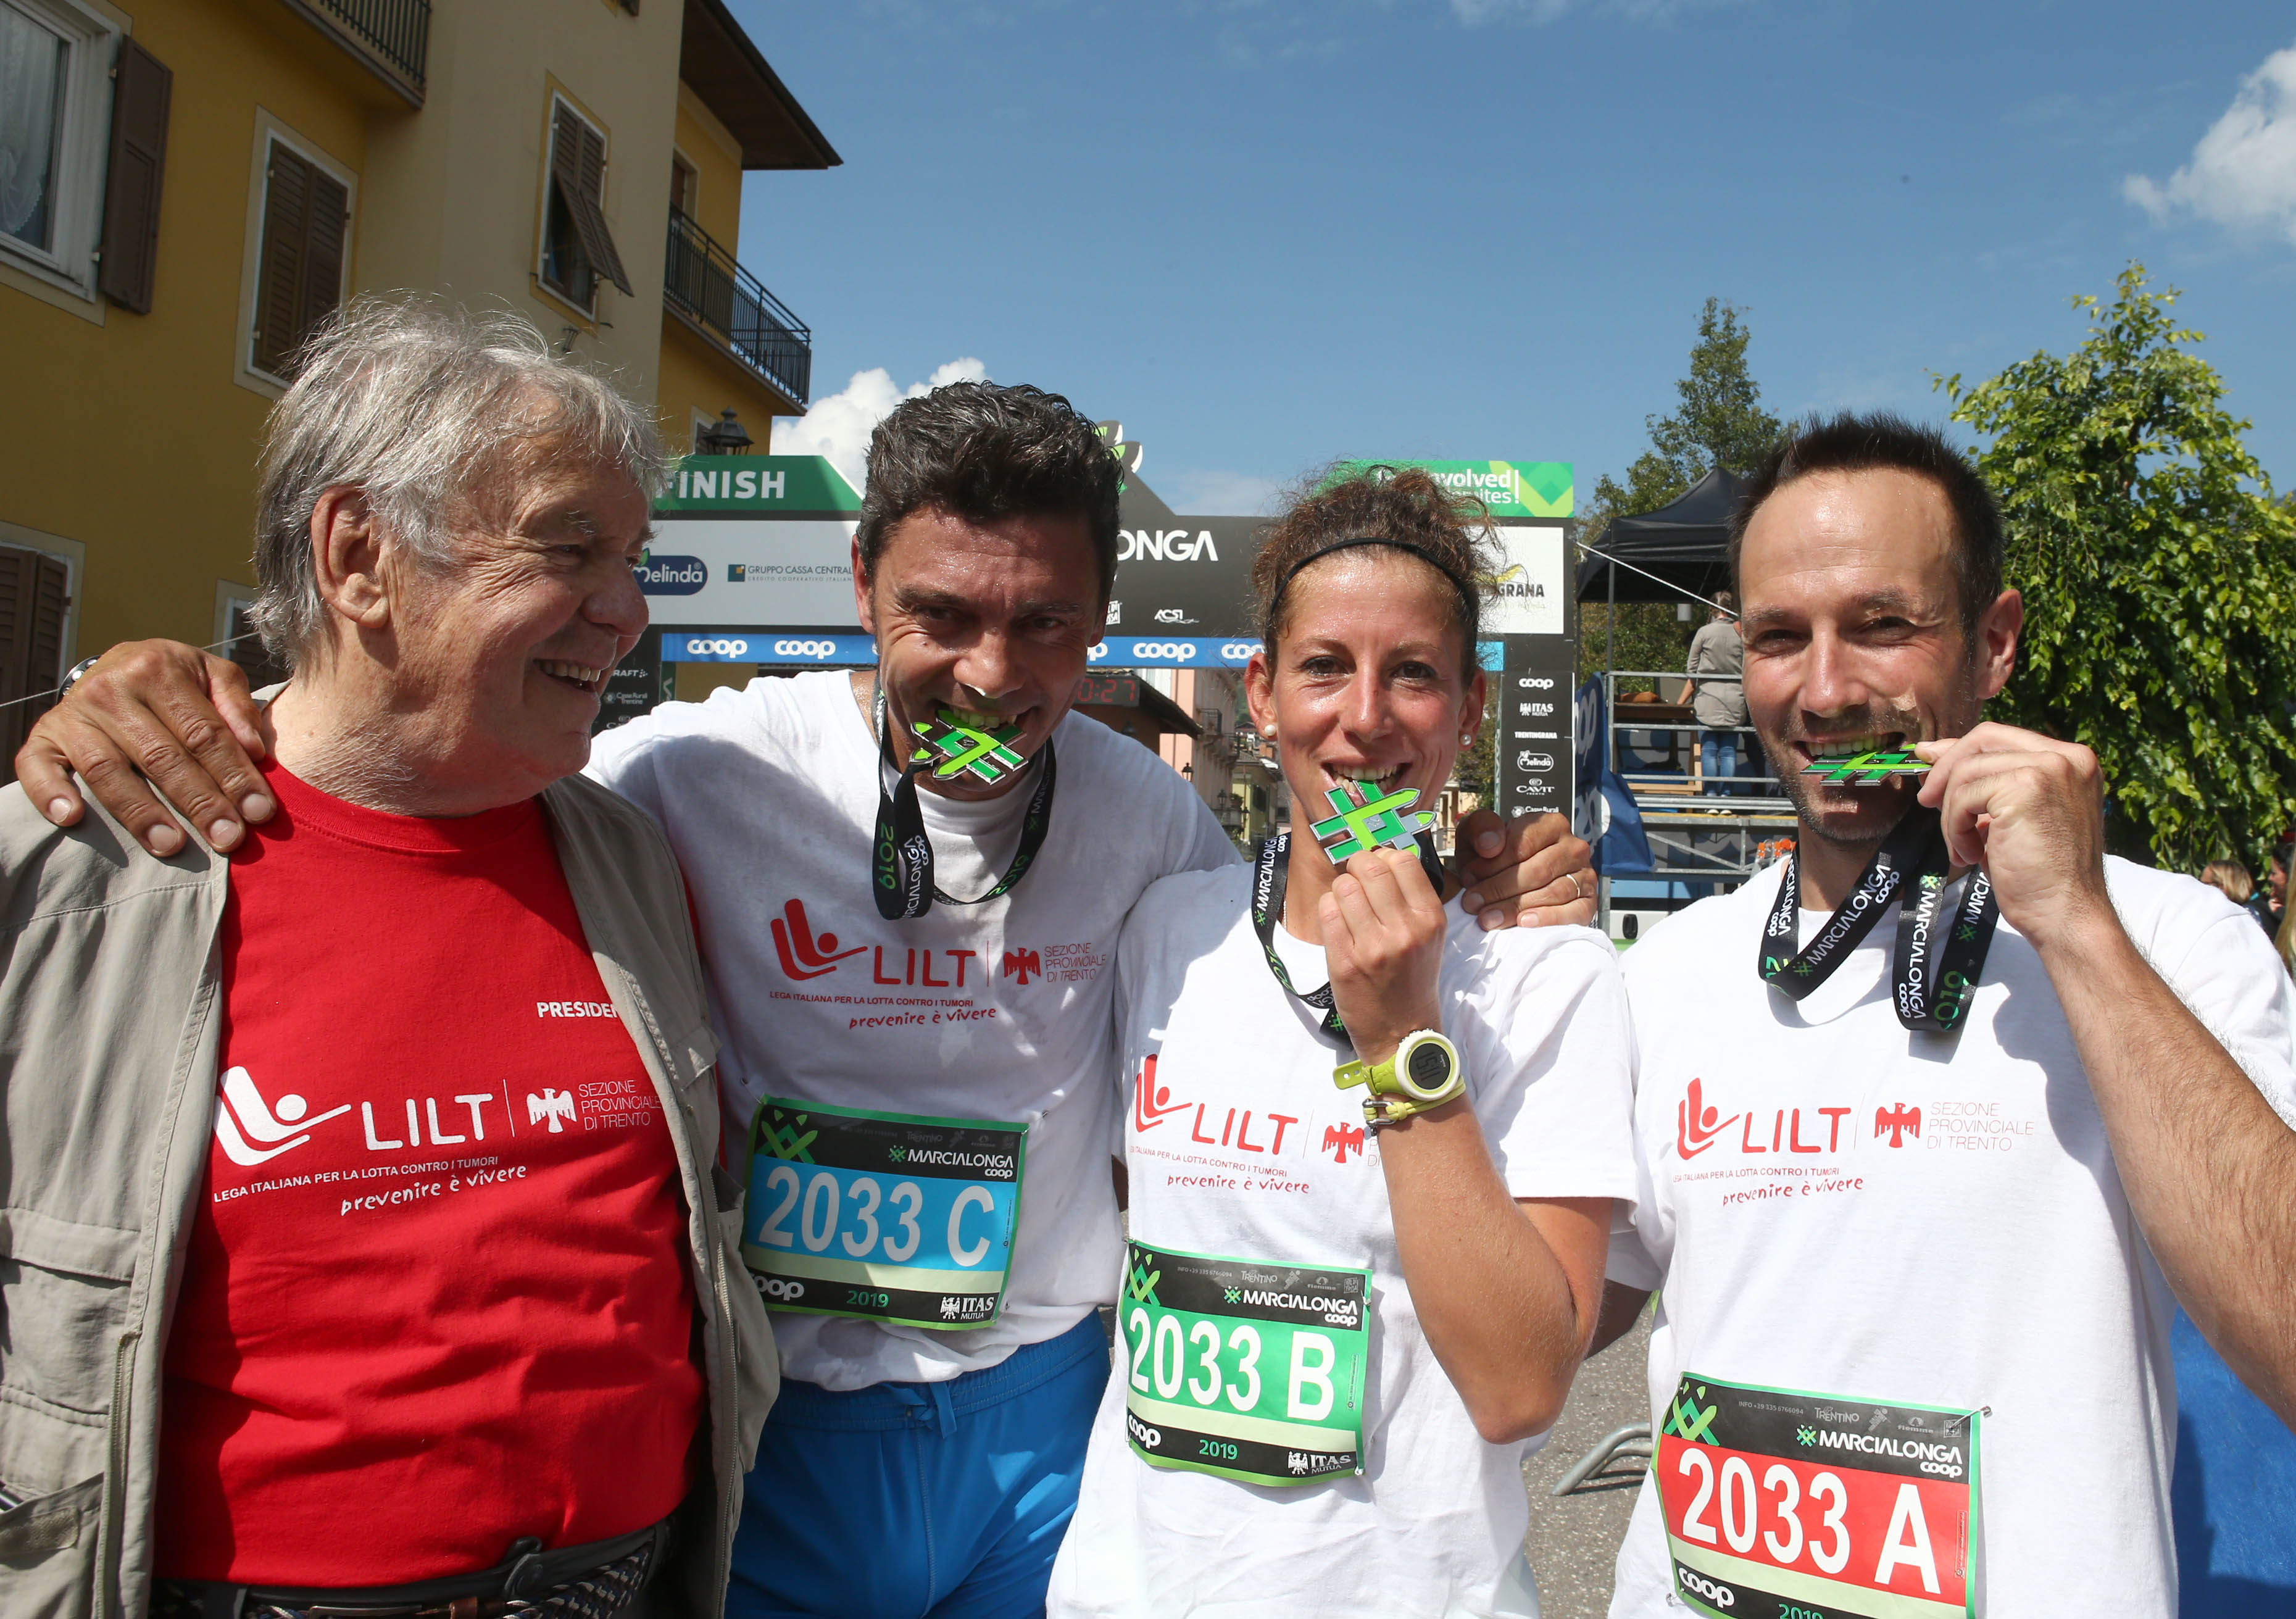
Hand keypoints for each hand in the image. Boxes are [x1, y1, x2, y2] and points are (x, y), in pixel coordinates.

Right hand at [16, 640, 271, 855]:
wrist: (117, 666)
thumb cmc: (175, 681)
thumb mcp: (213, 675)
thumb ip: (237, 707)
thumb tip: (254, 749)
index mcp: (157, 669)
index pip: (204, 733)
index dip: (235, 775)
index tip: (259, 813)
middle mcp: (110, 689)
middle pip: (161, 757)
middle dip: (200, 803)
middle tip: (228, 839)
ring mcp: (72, 715)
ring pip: (109, 771)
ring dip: (141, 813)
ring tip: (172, 846)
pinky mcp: (43, 737)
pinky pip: (37, 767)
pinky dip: (50, 793)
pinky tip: (73, 818)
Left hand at [1322, 845, 1447, 1068]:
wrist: (1402, 1033)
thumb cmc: (1412, 980)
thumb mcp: (1429, 937)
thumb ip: (1411, 898)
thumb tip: (1382, 855)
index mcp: (1430, 919)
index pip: (1402, 859)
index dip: (1383, 857)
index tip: (1376, 869)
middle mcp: (1406, 930)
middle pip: (1369, 866)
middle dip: (1356, 867)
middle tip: (1355, 882)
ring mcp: (1374, 946)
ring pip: (1344, 886)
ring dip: (1340, 890)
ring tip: (1346, 908)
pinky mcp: (1345, 961)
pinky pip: (1327, 911)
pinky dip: (1328, 910)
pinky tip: (1337, 924)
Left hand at [1457, 808, 1594, 932]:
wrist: (1505, 880)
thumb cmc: (1492, 857)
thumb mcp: (1478, 835)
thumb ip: (1480, 828)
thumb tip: (1490, 844)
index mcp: (1550, 824)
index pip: (1523, 844)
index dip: (1493, 864)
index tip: (1469, 877)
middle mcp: (1573, 846)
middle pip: (1538, 870)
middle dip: (1500, 889)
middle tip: (1473, 904)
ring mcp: (1585, 874)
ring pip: (1553, 892)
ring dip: (1516, 907)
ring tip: (1489, 918)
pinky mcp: (1588, 901)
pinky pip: (1574, 912)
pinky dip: (1549, 919)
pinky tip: (1524, 923)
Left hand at [1914, 722, 2115, 951]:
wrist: (2065, 914)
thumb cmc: (2038, 875)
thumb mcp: (2011, 817)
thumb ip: (1987, 784)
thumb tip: (1933, 753)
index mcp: (2070, 761)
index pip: (2000, 737)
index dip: (1958, 748)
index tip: (1928, 761)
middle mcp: (2067, 757)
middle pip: (1983, 739)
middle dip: (1946, 769)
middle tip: (1926, 801)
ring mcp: (2049, 768)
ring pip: (1967, 772)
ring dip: (1952, 814)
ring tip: (1964, 848)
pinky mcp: (2026, 787)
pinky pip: (1964, 796)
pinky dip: (1955, 828)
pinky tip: (1971, 854)